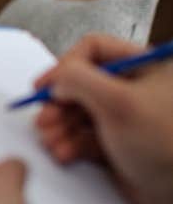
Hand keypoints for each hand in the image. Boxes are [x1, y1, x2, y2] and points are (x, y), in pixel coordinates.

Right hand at [33, 33, 172, 203]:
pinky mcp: (117, 144)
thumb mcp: (120, 103)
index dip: (65, 66)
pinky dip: (68, 144)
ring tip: (51, 141)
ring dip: (59, 127)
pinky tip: (64, 153)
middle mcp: (135, 88)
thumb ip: (79, 81)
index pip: (93, 50)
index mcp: (145, 66)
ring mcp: (125, 118)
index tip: (44, 87)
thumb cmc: (167, 145)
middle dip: (58, 103)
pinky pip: (82, 138)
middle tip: (44, 120)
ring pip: (77, 113)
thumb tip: (56, 81)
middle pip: (81, 83)